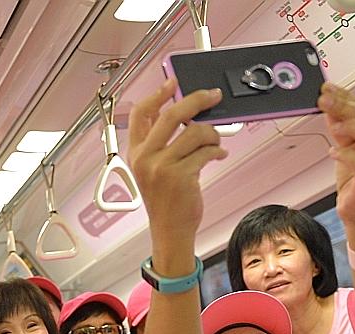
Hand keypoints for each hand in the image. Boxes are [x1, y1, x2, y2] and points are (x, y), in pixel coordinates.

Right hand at [128, 78, 227, 244]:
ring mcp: (162, 167)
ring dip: (212, 133)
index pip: (141, 114)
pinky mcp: (180, 176)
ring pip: (195, 132)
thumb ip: (160, 142)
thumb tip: (183, 114)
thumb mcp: (152, 169)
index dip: (158, 94)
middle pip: (172, 114)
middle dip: (197, 100)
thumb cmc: (165, 201)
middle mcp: (146, 158)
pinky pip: (206, 151)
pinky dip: (217, 150)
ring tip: (215, 142)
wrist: (169, 230)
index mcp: (136, 153)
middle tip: (212, 96)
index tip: (174, 83)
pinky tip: (218, 155)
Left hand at [319, 83, 354, 236]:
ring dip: (352, 126)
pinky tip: (333, 152)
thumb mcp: (346, 147)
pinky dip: (346, 155)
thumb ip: (341, 127)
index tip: (327, 89)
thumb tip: (329, 104)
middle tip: (324, 100)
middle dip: (347, 106)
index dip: (348, 97)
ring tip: (334, 127)